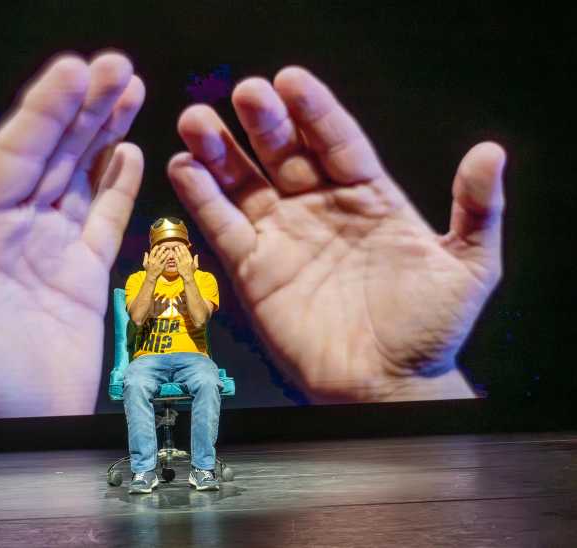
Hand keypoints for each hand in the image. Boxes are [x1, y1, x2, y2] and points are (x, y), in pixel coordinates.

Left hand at [0, 52, 145, 417]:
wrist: (15, 435)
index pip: (12, 156)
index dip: (43, 112)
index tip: (73, 72)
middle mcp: (12, 230)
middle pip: (51, 154)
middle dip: (82, 107)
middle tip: (115, 66)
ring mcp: (49, 248)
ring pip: (79, 175)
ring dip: (102, 132)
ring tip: (129, 89)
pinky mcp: (81, 273)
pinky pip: (102, 217)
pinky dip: (117, 183)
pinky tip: (128, 150)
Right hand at [143, 244, 168, 278]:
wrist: (151, 277)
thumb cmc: (148, 270)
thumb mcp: (145, 264)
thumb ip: (145, 258)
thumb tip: (146, 252)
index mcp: (150, 260)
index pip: (152, 253)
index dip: (155, 249)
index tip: (158, 246)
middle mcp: (154, 262)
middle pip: (158, 254)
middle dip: (161, 250)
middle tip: (164, 246)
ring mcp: (158, 264)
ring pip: (162, 257)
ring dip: (165, 253)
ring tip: (168, 250)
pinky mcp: (161, 267)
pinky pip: (165, 262)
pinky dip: (167, 258)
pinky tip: (170, 256)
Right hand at [168, 67, 504, 402]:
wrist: (387, 387)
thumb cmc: (430, 331)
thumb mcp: (468, 266)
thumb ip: (476, 210)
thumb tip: (490, 153)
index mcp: (368, 197)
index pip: (337, 141)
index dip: (315, 110)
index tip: (292, 81)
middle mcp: (320, 208)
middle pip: (284, 152)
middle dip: (264, 121)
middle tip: (245, 93)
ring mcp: (284, 236)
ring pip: (245, 183)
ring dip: (220, 151)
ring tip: (198, 121)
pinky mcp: (254, 269)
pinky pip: (224, 227)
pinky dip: (202, 199)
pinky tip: (184, 168)